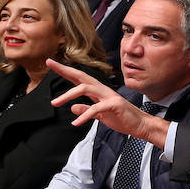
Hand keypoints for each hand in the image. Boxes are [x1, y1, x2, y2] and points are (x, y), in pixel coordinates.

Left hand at [47, 60, 169, 147]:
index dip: (65, 70)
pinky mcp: (114, 105)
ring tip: (55, 103)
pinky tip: (76, 123)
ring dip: (68, 95)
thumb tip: (73, 108)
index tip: (51, 63)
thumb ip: (86, 110)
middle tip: (49, 64)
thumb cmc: (122, 118)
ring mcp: (109, 96)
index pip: (79, 78)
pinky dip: (84, 116)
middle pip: (81, 77)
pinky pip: (95, 109)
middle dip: (65, 69)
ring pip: (85, 89)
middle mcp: (102, 90)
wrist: (140, 125)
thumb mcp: (100, 114)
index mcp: (98, 91)